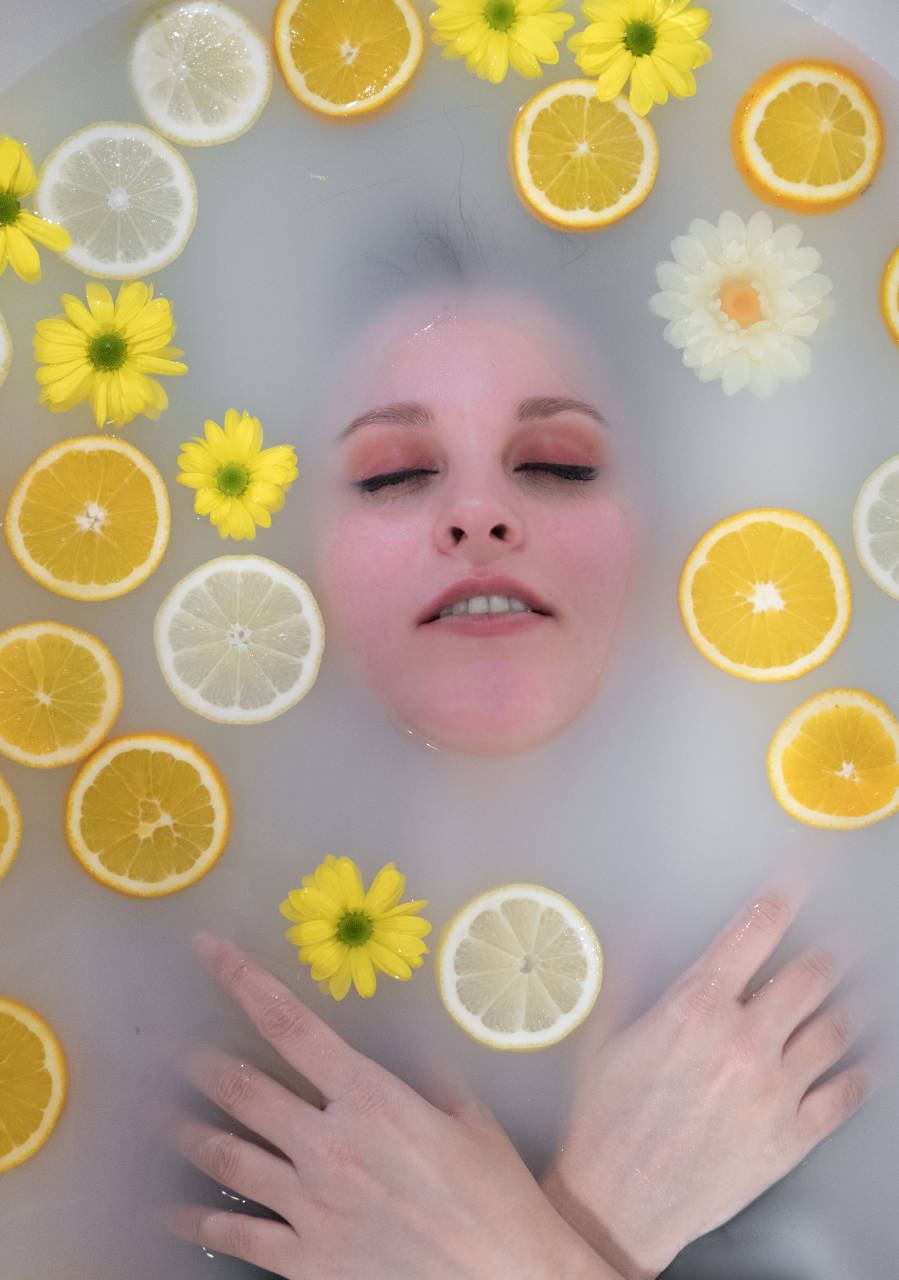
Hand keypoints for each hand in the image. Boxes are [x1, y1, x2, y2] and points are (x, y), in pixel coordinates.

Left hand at [163, 933, 622, 1279]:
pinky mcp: (305, 1260)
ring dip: (189, 1130)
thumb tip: (410, 1057)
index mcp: (371, 1099)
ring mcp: (311, 1205)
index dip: (244, 982)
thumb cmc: (497, 1199)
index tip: (210, 952)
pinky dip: (199, 1218)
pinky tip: (173, 1209)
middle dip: (204, 1062)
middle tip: (179, 1049)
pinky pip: (237, 1233)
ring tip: (162, 1115)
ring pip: (228, 1156)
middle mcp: (329, 1145)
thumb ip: (431, 1080)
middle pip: (244, 1089)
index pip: (291, 1026)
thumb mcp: (472, 1120)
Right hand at [542, 885, 873, 1279]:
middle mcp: (744, 1040)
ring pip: (837, 1028)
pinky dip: (862, 1071)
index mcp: (696, 1007)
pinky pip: (846, 1093)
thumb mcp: (604, 1034)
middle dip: (831, 949)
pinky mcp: (793, 1137)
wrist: (619, 1204)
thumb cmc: (605, 1121)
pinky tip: (865, 1061)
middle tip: (839, 939)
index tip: (805, 871)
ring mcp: (775, 1090)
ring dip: (852, 1002)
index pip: (756, 929)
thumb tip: (643, 922)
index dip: (787, 892)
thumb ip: (630, 970)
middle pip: (812, 974)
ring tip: (857, 991)